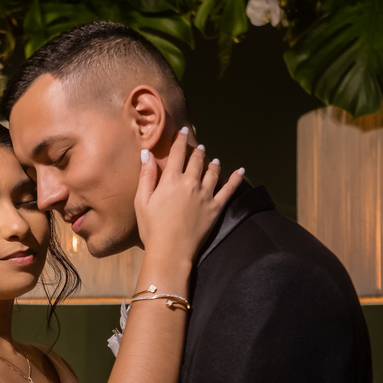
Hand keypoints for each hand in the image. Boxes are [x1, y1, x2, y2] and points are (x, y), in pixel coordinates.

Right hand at [135, 128, 243, 265]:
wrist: (170, 251)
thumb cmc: (152, 228)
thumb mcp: (142, 201)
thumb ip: (146, 176)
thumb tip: (147, 154)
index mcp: (171, 180)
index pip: (177, 154)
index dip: (180, 140)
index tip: (182, 131)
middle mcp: (191, 182)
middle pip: (197, 161)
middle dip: (198, 151)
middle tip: (199, 147)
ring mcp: (206, 195)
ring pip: (213, 172)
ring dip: (213, 164)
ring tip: (214, 160)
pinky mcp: (216, 207)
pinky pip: (229, 190)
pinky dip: (236, 179)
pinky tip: (241, 171)